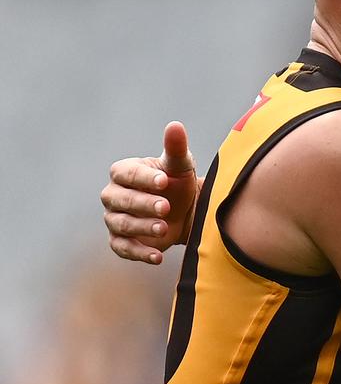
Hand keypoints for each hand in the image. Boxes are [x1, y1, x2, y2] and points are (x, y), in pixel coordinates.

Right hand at [101, 121, 201, 263]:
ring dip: (142, 227)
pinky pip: (123, 249)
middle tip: (166, 207)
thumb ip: (175, 148)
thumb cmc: (178, 182)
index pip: (125, 174)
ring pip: (121, 224)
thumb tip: (175, 126)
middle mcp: (113, 195)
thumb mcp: (180, 165)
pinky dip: (139, 253)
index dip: (143, 178)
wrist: (185, 212)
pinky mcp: (121, 241)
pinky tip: (158, 257)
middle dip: (143, 204)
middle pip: (121, 200)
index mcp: (124, 173)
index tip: (164, 181)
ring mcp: (115, 219)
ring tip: (163, 228)